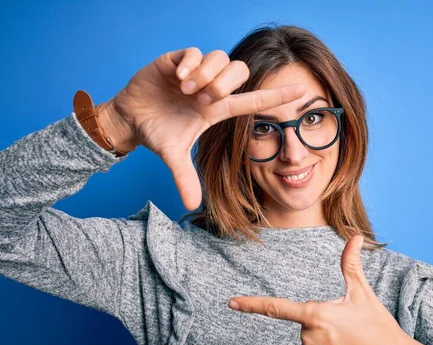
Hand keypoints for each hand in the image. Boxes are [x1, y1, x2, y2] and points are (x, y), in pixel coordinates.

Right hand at [102, 47, 304, 209]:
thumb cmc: (158, 132)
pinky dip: (190, 64)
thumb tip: (191, 206)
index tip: (302, 92)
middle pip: (240, 71)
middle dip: (225, 84)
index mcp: (216, 109)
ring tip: (186, 90)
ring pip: (219, 58)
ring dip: (206, 75)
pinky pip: (194, 52)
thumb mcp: (173, 155)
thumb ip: (184, 177)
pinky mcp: (176, 60)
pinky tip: (177, 79)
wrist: (130, 117)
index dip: (277, 96)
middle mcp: (211, 88)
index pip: (253, 100)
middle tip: (203, 99)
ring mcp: (195, 72)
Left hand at [228, 235, 421, 344]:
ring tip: (350, 339)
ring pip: (308, 335)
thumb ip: (351, 264)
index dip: (253, 305)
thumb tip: (355, 237)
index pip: (278, 308)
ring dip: (323, 333)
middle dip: (321, 315)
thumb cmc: (379, 327)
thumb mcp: (363, 293)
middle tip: (349, 323)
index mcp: (317, 316)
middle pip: (304, 317)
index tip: (232, 303)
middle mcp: (309, 338)